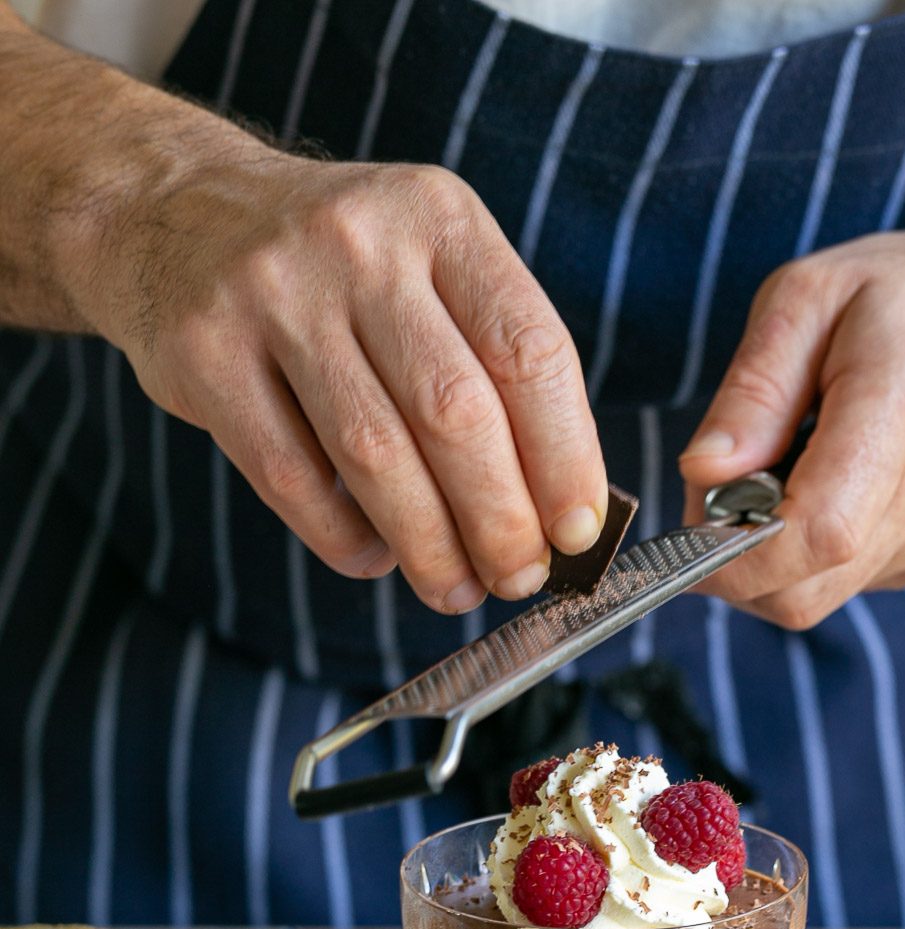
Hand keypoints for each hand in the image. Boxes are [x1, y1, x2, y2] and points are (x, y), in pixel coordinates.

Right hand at [82, 153, 606, 610]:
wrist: (174, 212)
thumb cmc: (338, 270)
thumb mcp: (427, 266)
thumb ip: (492, 364)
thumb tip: (564, 507)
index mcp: (440, 219)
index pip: (529, 350)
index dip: (566, 457)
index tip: (578, 531)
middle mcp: (359, 244)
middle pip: (456, 412)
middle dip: (500, 519)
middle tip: (519, 576)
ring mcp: (272, 294)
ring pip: (375, 454)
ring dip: (430, 545)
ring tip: (455, 589)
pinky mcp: (203, 353)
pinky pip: (292, 478)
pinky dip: (345, 537)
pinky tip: (374, 557)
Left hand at [678, 201, 904, 628]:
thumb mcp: (813, 295)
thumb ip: (751, 391)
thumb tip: (699, 475)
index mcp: (904, 410)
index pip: (813, 535)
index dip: (730, 554)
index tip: (685, 527)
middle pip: (802, 590)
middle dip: (733, 564)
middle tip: (721, 489)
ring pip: (821, 594)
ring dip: (776, 553)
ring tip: (794, 463)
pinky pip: (854, 580)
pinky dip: (820, 549)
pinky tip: (839, 479)